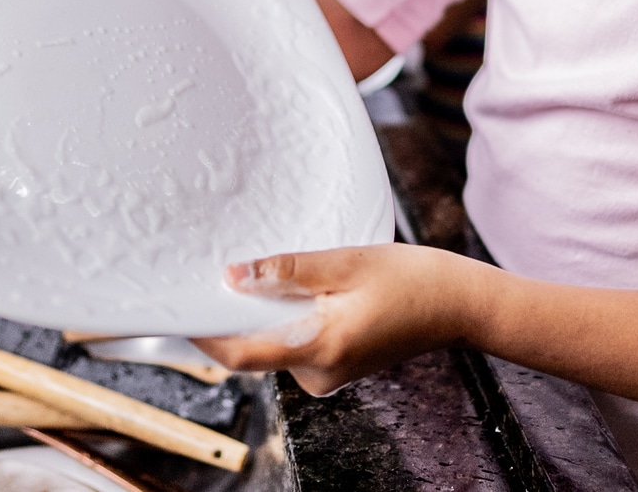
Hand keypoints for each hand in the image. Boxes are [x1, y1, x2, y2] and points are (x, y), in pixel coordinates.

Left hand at [194, 244, 487, 394]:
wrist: (458, 305)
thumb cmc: (412, 280)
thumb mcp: (347, 263)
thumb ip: (288, 271)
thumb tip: (235, 276)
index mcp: (319, 349)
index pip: (241, 355)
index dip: (204, 334)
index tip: (179, 307)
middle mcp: (318, 374)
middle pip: (257, 346)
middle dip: (239, 311)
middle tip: (225, 268)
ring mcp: (328, 374)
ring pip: (277, 341)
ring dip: (269, 310)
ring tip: (277, 268)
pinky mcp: (337, 365)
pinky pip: (298, 341)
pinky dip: (291, 316)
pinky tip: (305, 285)